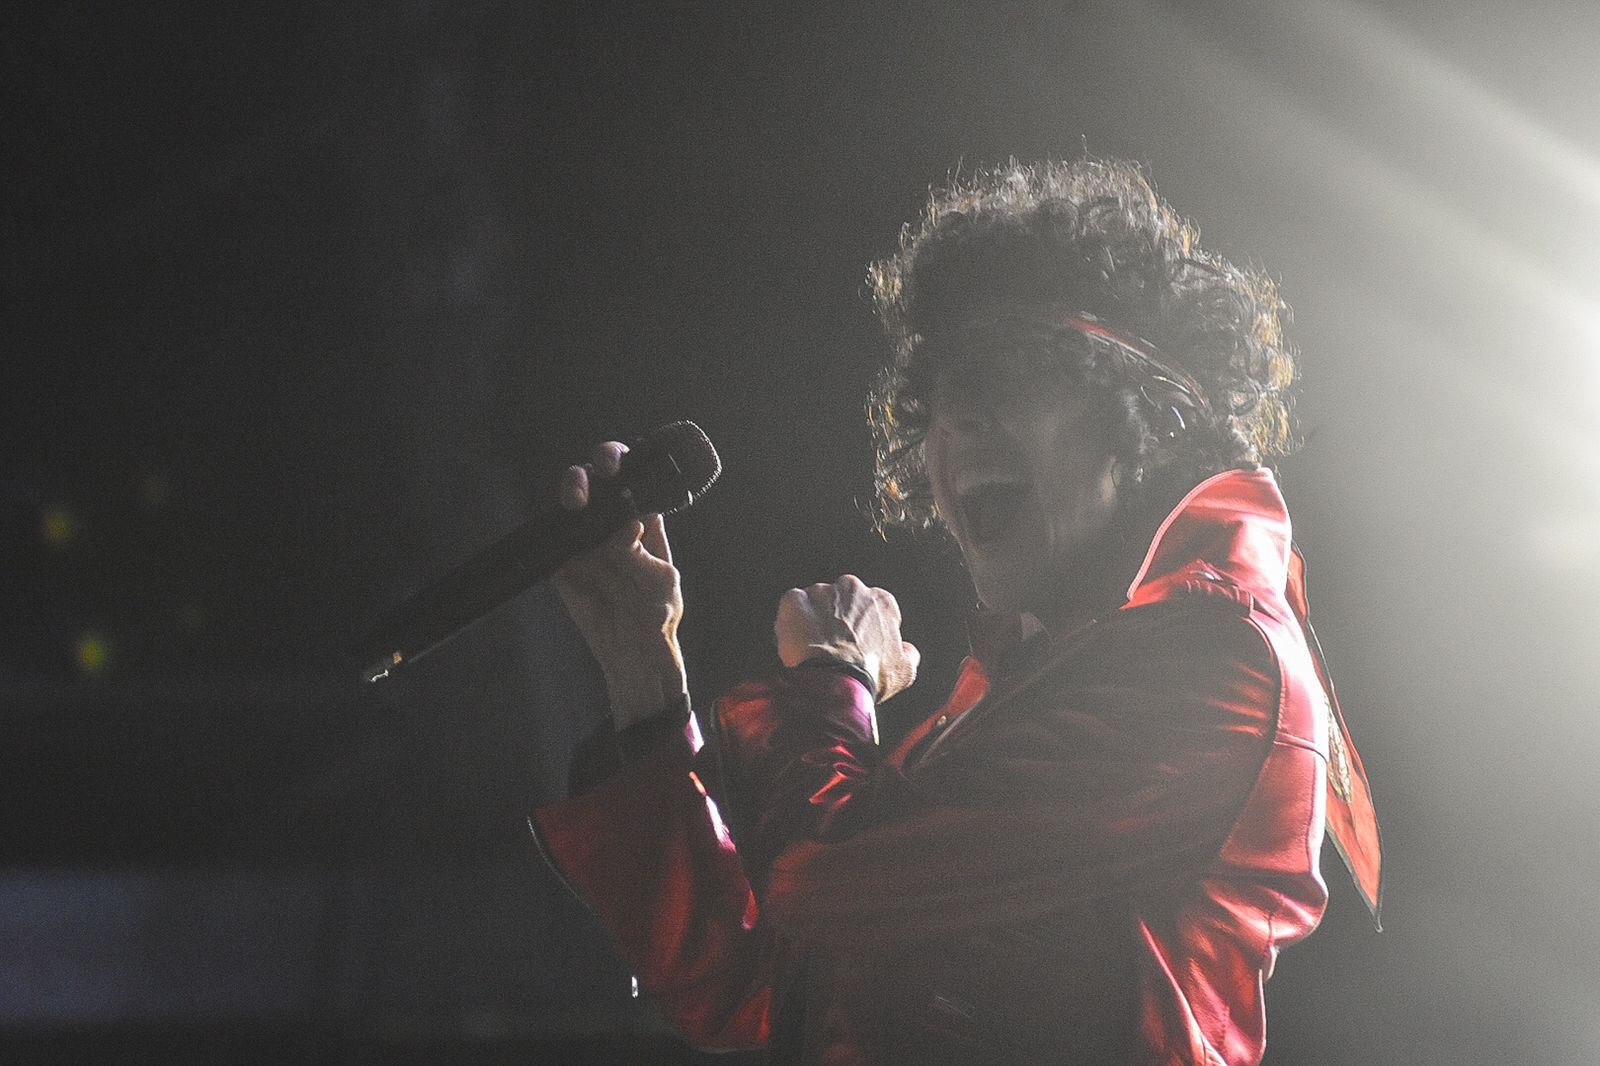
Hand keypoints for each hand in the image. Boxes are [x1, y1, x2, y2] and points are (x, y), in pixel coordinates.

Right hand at [553, 441, 687, 729]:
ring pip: (572, 501)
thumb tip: (627, 526)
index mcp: (643, 521)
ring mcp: (586, 539)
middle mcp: (613, 522)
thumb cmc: (658, 612)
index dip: (623, 465)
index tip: (616, 466)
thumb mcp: (661, 582)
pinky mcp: (564, 560)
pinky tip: (561, 525)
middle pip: (597, 482)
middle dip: (592, 470)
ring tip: (577, 501)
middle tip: (595, 477)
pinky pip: (554, 536)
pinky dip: (553, 527)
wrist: (632, 651)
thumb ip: (642, 554)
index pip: (632, 480)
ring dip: (572, 490)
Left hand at [775, 575, 919, 701]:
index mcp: (881, 601)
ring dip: (814, 619)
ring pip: (816, 602)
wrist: (834, 681)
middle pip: (843, 601)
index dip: (865, 627)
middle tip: (834, 646)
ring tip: (813, 646)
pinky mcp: (795, 601)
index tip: (858, 643)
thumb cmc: (869, 675)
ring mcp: (821, 592)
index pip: (873, 607)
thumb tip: (907, 650)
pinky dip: (792, 620)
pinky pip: (792, 606)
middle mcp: (852, 588)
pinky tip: (797, 640)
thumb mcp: (904, 670)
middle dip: (838, 619)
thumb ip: (908, 653)